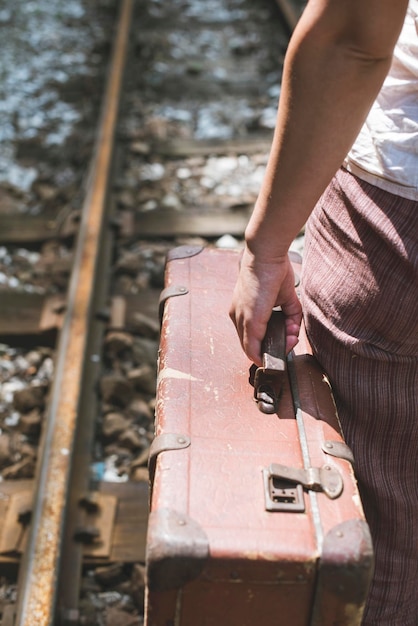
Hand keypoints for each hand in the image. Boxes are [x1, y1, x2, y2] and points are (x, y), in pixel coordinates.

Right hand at [229, 246, 301, 365]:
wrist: (268, 258)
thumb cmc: (253, 287)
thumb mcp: (250, 320)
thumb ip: (251, 342)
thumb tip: (256, 360)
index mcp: (241, 319)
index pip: (251, 345)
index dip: (264, 354)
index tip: (275, 358)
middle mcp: (255, 314)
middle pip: (270, 337)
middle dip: (280, 343)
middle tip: (288, 343)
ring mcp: (271, 306)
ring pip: (283, 329)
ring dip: (289, 334)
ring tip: (292, 333)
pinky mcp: (286, 298)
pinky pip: (293, 317)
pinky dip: (295, 323)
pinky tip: (294, 324)